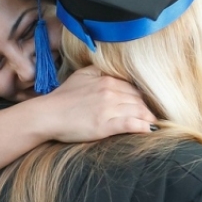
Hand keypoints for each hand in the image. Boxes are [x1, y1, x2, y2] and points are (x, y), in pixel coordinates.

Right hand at [34, 66, 156, 142]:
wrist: (47, 115)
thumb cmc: (62, 97)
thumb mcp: (81, 75)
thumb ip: (98, 71)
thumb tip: (111, 72)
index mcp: (106, 80)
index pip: (132, 88)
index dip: (141, 98)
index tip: (145, 105)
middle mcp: (110, 92)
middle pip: (138, 100)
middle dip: (147, 108)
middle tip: (153, 116)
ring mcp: (108, 108)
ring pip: (137, 111)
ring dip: (148, 118)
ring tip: (154, 124)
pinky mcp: (104, 125)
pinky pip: (130, 124)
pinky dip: (143, 126)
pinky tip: (150, 129)